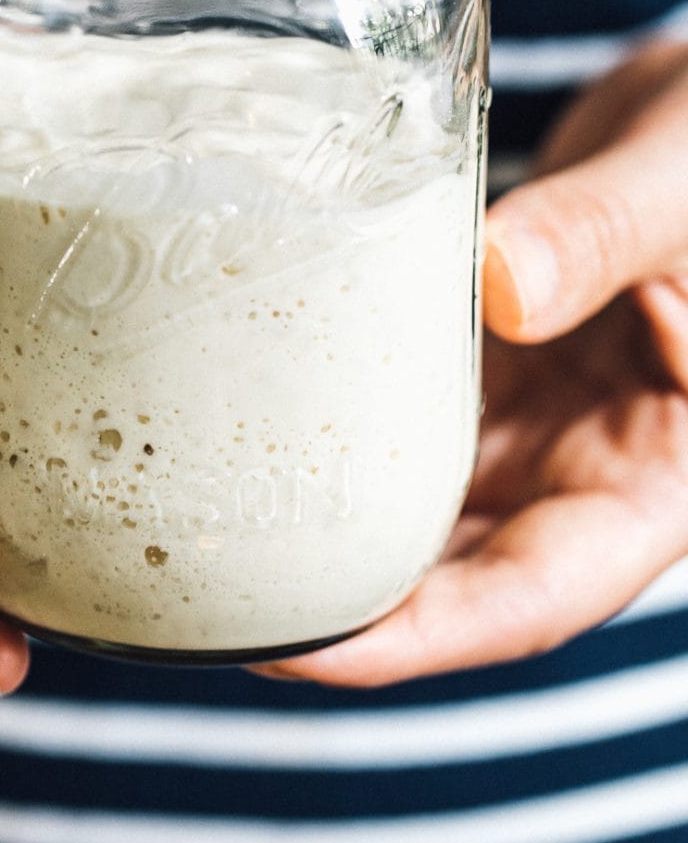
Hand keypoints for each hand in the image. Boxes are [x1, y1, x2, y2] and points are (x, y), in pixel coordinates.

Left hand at [255, 39, 687, 685]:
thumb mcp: (679, 195)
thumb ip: (602, 235)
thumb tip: (501, 287)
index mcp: (656, 479)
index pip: (532, 595)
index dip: (421, 636)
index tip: (305, 647)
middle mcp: (584, 467)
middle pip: (451, 570)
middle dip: (336, 597)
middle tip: (206, 591)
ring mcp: (530, 416)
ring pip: (415, 495)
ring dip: (323, 514)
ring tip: (203, 518)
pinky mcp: (484, 359)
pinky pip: (402, 402)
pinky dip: (336, 411)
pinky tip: (252, 404)